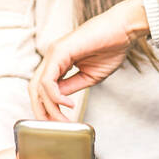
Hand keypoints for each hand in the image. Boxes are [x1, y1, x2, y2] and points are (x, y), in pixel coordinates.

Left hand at [30, 0, 149, 120]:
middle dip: (41, 111)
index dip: (47, 108)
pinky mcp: (59, 52)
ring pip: (39, 87)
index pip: (42, 89)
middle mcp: (52, 57)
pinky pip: (48, 80)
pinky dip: (55, 96)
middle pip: (34, 89)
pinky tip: (68, 104)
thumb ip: (71, 87)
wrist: (125, 30)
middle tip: (53, 128)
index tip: (59, 123)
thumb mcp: (88, 77)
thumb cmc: (111, 49)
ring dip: (50, 108)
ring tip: (64, 120)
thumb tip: (58, 101)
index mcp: (58, 62)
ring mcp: (53, 53)